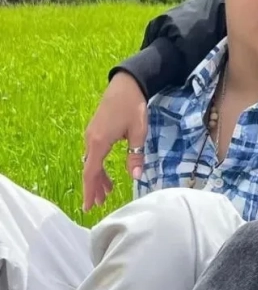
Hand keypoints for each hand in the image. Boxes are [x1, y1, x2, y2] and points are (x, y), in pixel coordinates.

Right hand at [82, 71, 147, 210]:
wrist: (127, 83)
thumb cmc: (133, 106)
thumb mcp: (138, 132)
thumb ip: (135, 154)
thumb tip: (136, 176)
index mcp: (99, 142)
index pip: (91, 172)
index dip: (90, 190)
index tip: (88, 206)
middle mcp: (91, 139)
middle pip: (89, 169)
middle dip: (94, 187)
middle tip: (100, 204)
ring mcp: (91, 134)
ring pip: (91, 161)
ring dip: (98, 176)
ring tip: (107, 191)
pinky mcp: (95, 130)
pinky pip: (93, 153)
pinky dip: (98, 165)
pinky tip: (106, 172)